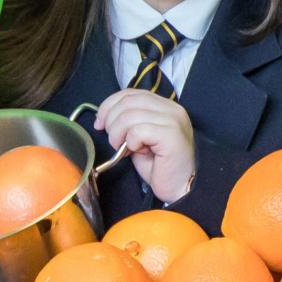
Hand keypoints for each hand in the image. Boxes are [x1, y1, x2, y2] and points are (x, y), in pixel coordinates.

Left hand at [96, 88, 195, 203]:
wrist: (181, 188)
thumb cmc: (160, 166)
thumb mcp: (140, 138)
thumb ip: (129, 123)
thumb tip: (105, 117)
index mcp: (165, 106)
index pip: (131, 93)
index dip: (109, 105)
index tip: (100, 123)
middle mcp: (172, 109)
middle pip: (128, 102)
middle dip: (111, 121)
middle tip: (115, 141)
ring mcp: (173, 121)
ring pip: (129, 116)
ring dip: (118, 135)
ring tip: (125, 149)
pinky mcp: (171, 135)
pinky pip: (138, 131)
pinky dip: (131, 143)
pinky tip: (138, 152)